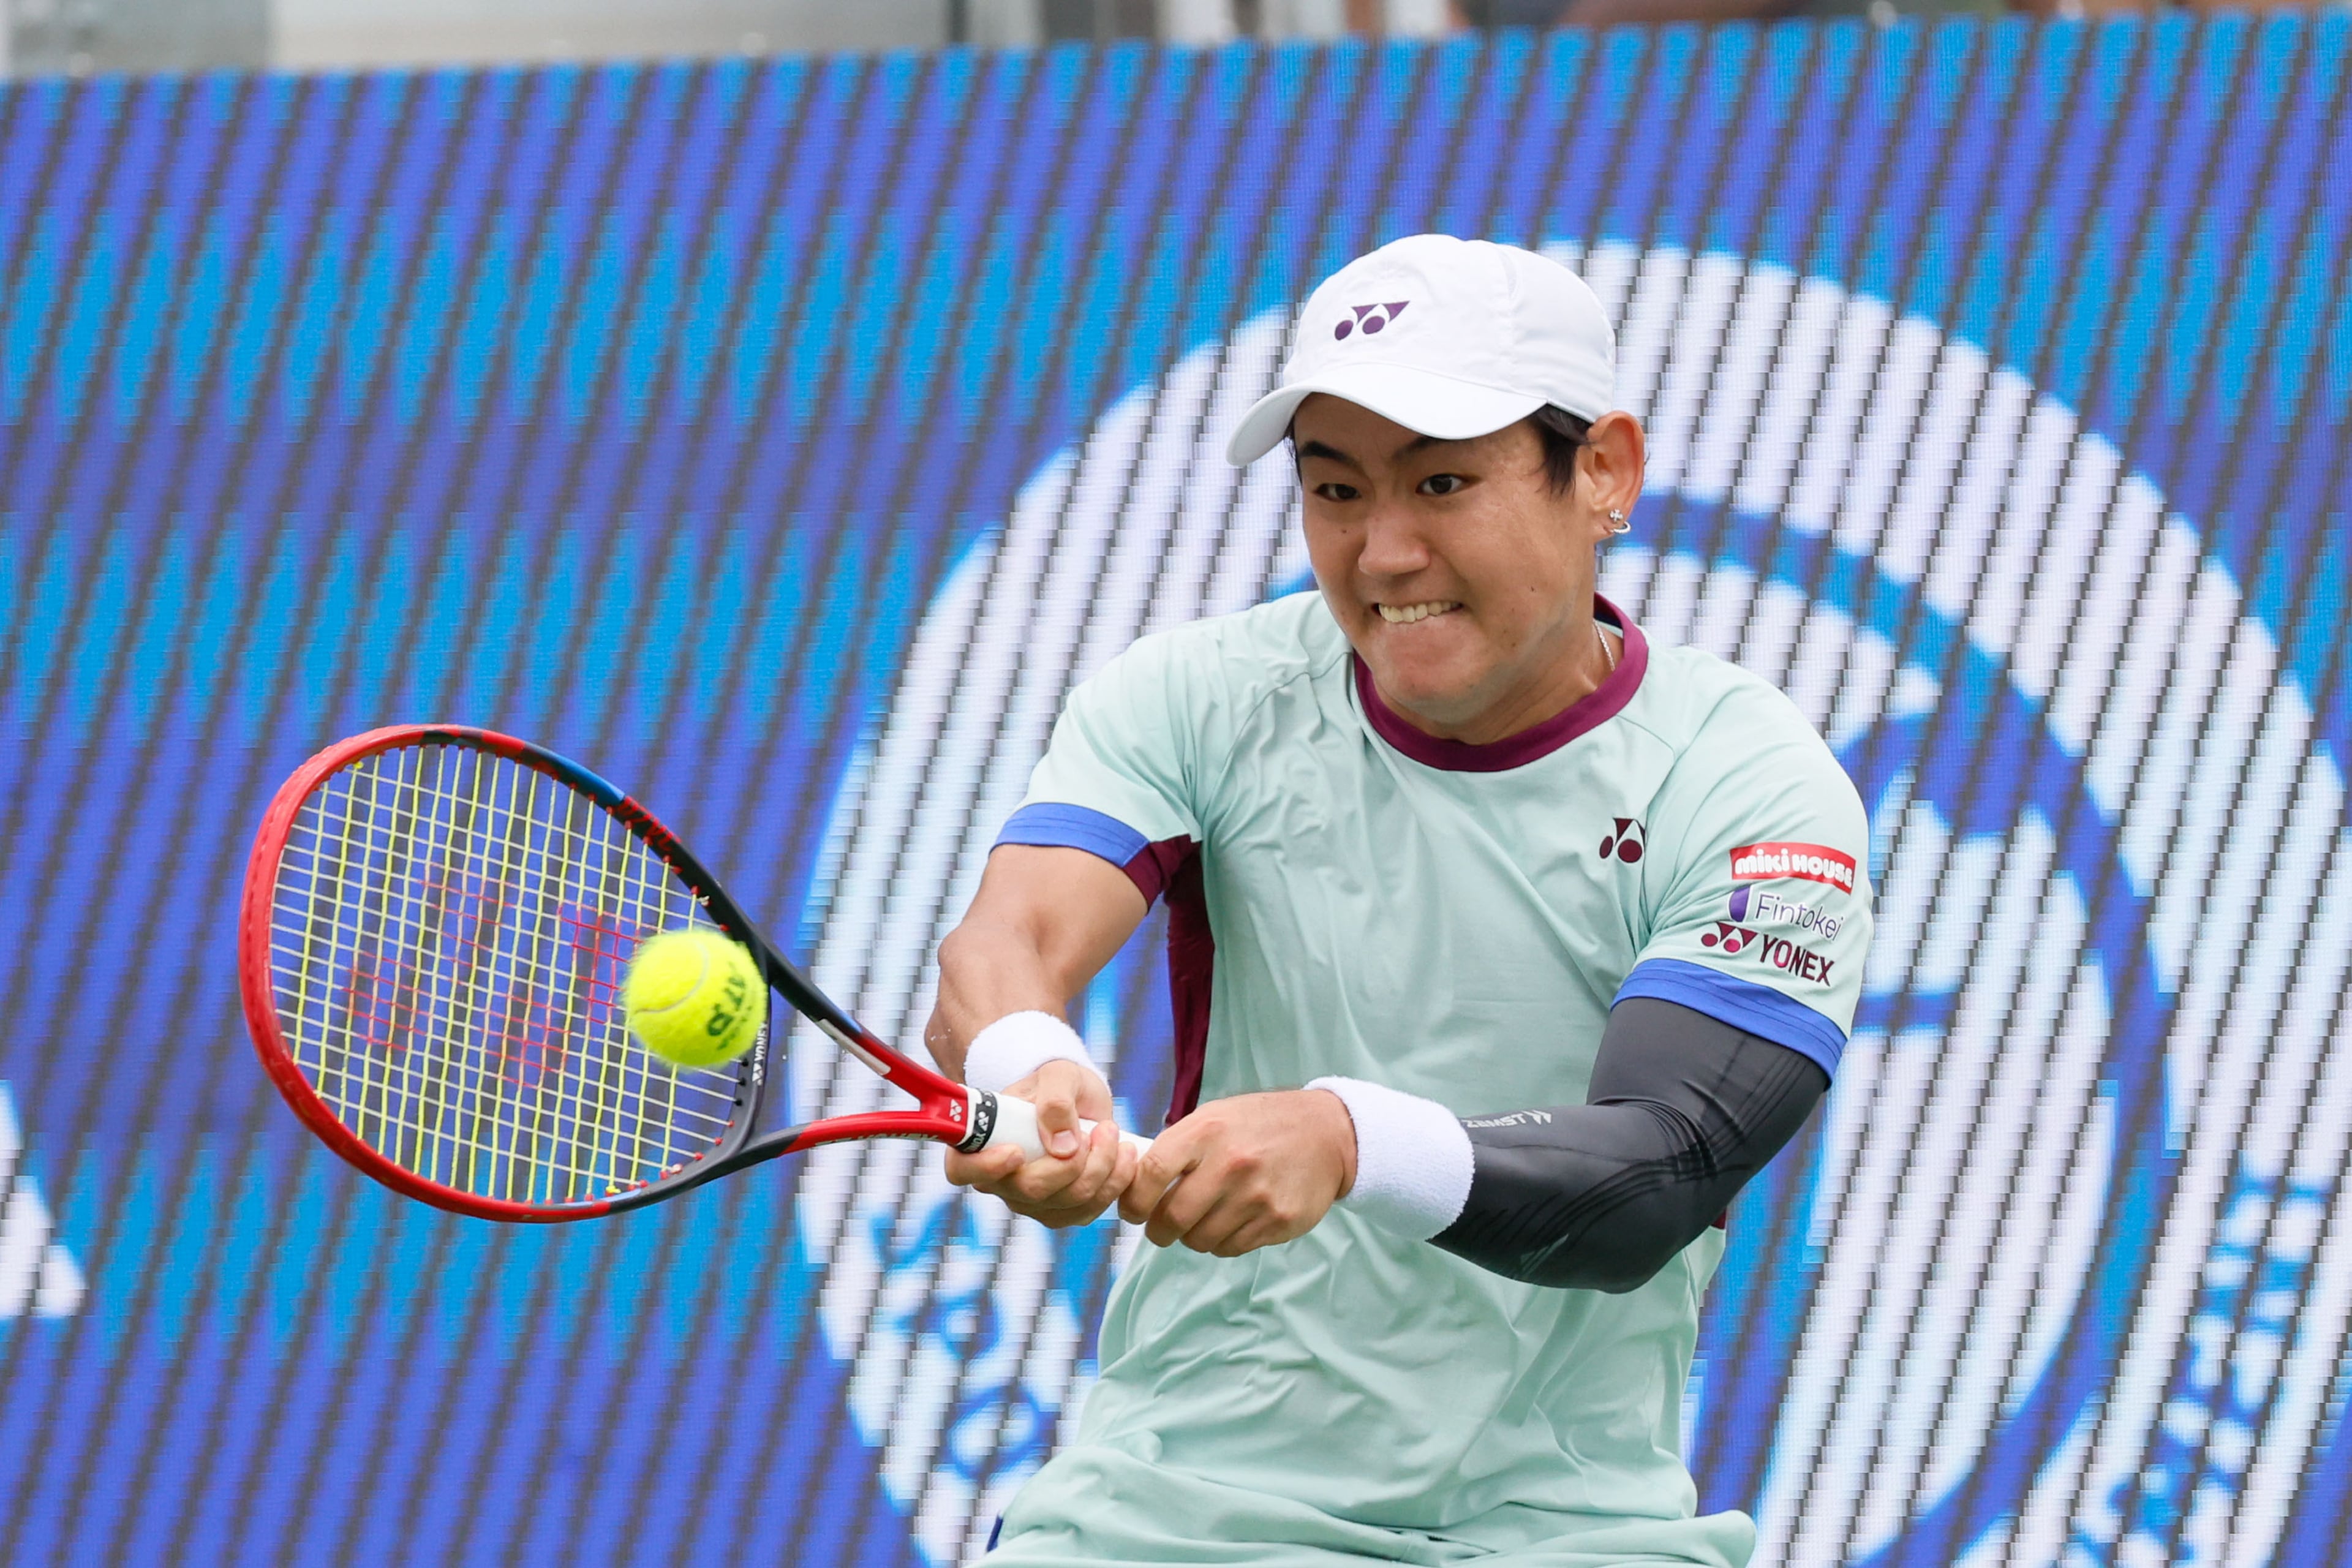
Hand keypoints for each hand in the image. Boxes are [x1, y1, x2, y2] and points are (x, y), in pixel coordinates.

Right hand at [943, 1059, 1137, 1227]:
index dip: (985, 1167)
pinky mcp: (1061, 1211)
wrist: (1078, 1098)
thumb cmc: (1057, 1083)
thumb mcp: (1058, 1075)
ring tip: (1113, 1132)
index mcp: (982, 1143)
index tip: (1015, 1152)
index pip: (962, 1170)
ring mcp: (1030, 1201)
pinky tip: (1123, 1156)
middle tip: (1102, 1128)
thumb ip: (1055, 1100)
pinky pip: (1088, 1211)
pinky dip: (1114, 1184)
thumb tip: (1062, 1145)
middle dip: (1076, 1162)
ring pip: (1068, 1203)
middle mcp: (1000, 1180)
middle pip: (1031, 1191)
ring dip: (1103, 1169)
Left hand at [1118, 1088, 1356, 1256]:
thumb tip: (1133, 1185)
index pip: (1151, 1173)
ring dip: (1193, 1236)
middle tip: (1163, 1227)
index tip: (1133, 1211)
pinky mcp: (1278, 1221)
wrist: (1326, 1133)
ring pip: (1200, 1240)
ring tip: (1205, 1218)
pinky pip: (1231, 1248)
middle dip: (1159, 1230)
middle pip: (1172, 1218)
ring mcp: (1257, 1196)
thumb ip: (1176, 1148)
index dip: (1133, 1200)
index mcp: (1207, 1131)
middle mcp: (1231, 1163)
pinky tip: (1234, 1220)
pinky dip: (1223, 1241)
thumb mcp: (1214, 1117)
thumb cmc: (1258, 1125)